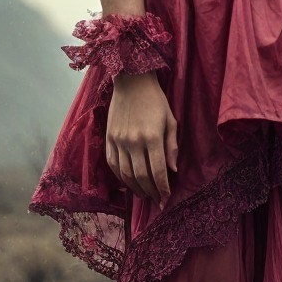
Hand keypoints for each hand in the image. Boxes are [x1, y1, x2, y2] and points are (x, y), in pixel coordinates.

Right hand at [106, 71, 179, 201]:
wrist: (131, 81)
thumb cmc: (155, 100)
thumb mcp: (170, 120)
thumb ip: (172, 146)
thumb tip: (173, 170)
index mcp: (152, 136)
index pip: (158, 170)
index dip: (162, 188)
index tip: (166, 198)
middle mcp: (134, 141)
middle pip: (141, 176)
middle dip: (150, 192)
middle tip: (156, 200)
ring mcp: (119, 140)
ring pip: (125, 173)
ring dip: (135, 188)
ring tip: (144, 194)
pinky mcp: (109, 138)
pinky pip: (113, 163)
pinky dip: (120, 177)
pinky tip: (128, 182)